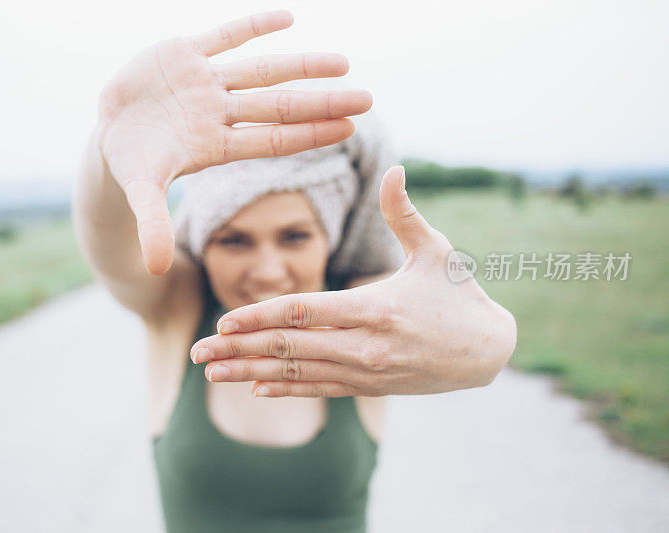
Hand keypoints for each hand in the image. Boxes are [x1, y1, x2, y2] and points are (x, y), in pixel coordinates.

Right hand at [96, 10, 372, 274]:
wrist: (110, 129)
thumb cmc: (133, 163)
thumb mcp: (141, 191)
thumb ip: (153, 225)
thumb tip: (157, 268)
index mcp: (216, 145)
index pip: (272, 140)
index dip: (309, 135)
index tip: (348, 130)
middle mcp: (219, 112)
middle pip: (279, 105)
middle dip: (321, 102)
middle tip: (367, 98)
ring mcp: (205, 81)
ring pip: (262, 69)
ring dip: (301, 65)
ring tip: (343, 63)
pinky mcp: (184, 52)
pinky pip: (224, 33)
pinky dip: (253, 23)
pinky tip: (289, 16)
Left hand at [189, 166, 516, 396]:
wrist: (488, 353)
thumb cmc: (459, 296)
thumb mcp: (436, 252)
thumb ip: (405, 214)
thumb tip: (395, 169)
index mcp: (375, 308)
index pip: (305, 312)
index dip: (261, 317)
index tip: (224, 321)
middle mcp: (365, 345)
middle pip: (290, 348)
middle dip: (240, 350)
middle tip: (199, 352)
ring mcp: (366, 371)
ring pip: (298, 373)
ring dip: (251, 374)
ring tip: (212, 373)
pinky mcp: (370, 386)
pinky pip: (320, 389)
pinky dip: (286, 388)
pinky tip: (256, 389)